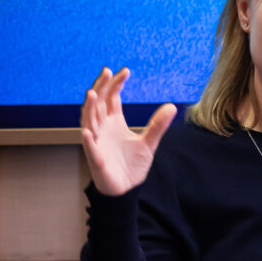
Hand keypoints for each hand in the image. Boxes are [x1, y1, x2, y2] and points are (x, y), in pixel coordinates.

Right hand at [80, 67, 176, 195]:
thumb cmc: (132, 165)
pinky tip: (89, 132)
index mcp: (114, 122)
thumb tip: (172, 107)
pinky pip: (90, 148)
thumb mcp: (149, 143)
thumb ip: (158, 125)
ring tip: (92, 93)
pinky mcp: (96, 159)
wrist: (126, 189)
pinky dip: (89, 140)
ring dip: (89, 108)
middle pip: (98, 103)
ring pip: (89, 121)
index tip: (125, 71)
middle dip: (101, 87)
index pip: (111, 98)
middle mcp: (103, 128)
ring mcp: (97, 142)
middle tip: (107, 72)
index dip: (115, 84)